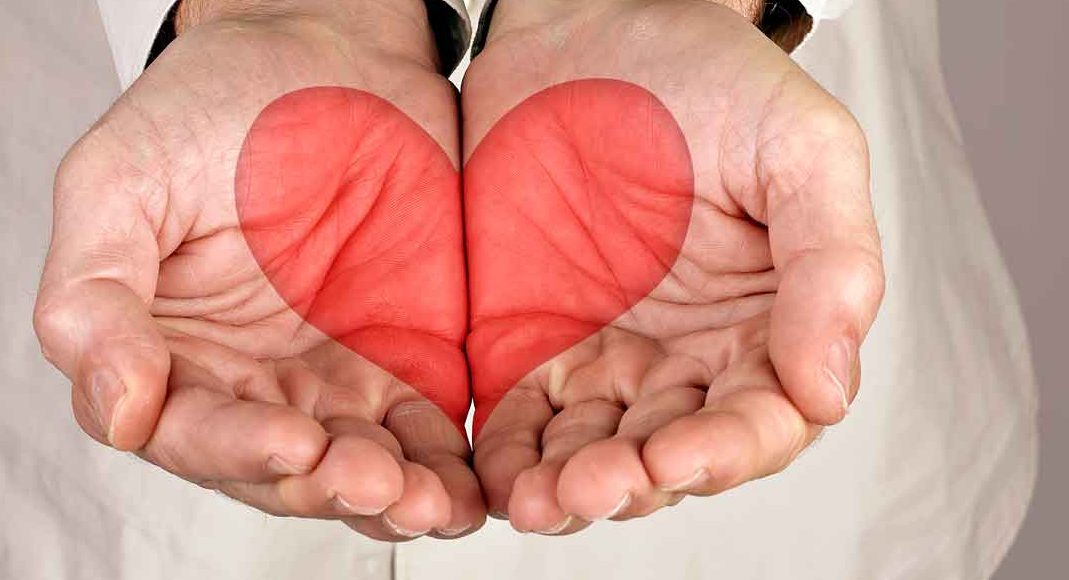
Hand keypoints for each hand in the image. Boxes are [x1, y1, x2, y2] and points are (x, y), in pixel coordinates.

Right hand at [33, 0, 482, 539]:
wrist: (334, 53)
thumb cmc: (217, 105)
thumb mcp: (123, 180)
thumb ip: (95, 296)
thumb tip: (119, 411)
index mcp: (169, 351)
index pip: (188, 431)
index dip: (235, 448)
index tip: (292, 440)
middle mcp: (250, 380)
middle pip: (282, 468)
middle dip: (328, 485)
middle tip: (374, 483)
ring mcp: (333, 376)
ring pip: (358, 467)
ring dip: (394, 495)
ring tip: (429, 501)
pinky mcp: (410, 361)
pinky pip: (426, 433)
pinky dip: (446, 469)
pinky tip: (466, 490)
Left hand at [463, 0, 883, 533]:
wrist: (586, 24)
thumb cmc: (704, 74)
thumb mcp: (800, 148)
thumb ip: (832, 264)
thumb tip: (831, 389)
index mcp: (765, 323)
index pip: (761, 419)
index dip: (726, 452)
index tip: (681, 458)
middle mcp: (685, 355)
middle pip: (669, 456)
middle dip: (634, 482)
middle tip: (596, 485)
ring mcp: (603, 355)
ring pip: (592, 454)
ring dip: (567, 488)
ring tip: (539, 498)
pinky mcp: (525, 343)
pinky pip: (519, 420)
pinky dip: (510, 458)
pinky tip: (498, 477)